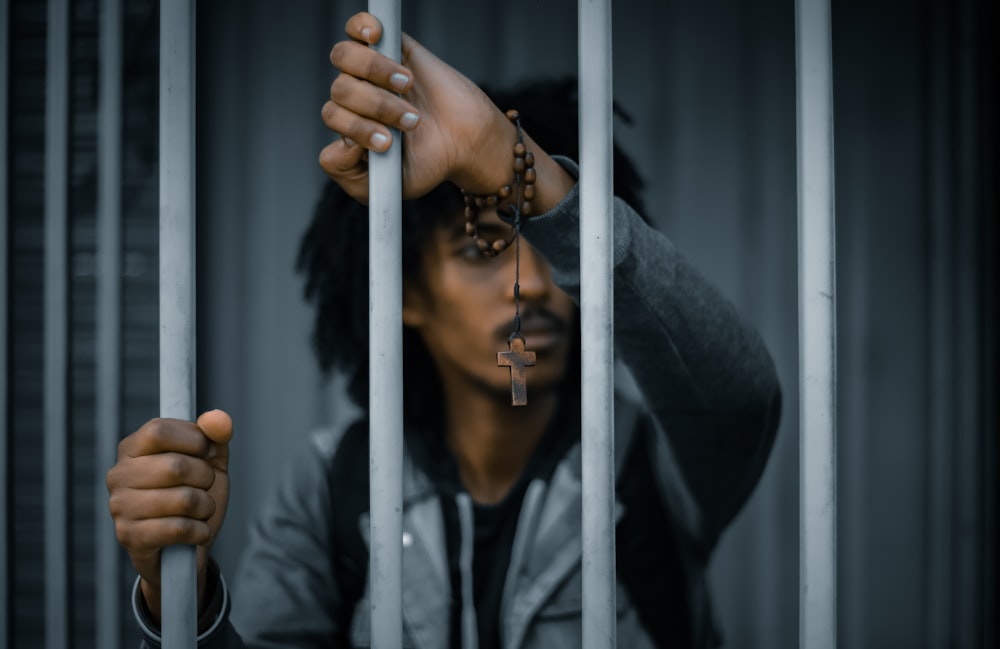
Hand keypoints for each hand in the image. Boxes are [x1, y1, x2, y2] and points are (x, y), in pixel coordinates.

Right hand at [106, 409, 232, 619]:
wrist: (185, 548)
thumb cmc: (194, 494)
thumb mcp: (210, 461)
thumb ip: (215, 436)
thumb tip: (218, 419)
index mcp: (133, 447)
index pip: (159, 430)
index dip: (194, 440)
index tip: (206, 452)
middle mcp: (119, 475)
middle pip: (175, 466)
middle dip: (205, 477)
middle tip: (205, 486)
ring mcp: (120, 507)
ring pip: (183, 499)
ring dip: (205, 506)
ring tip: (200, 510)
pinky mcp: (130, 537)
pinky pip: (179, 529)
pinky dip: (200, 531)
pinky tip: (197, 531)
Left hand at [319, 12, 522, 201]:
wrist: (469, 142)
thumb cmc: (430, 164)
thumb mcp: (390, 188)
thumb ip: (353, 179)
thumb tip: (342, 143)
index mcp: (351, 129)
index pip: (333, 118)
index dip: (355, 130)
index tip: (387, 144)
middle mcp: (356, 100)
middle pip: (340, 91)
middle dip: (377, 107)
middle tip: (412, 121)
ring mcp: (370, 73)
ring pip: (344, 59)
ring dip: (374, 73)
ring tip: (406, 86)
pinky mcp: (391, 48)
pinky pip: (357, 28)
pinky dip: (360, 27)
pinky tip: (374, 36)